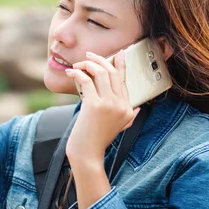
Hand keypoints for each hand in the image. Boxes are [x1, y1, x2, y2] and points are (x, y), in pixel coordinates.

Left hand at [64, 50, 139, 164]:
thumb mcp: (120, 128)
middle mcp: (121, 105)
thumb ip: (130, 117)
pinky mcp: (94, 105)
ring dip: (87, 65)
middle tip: (89, 55)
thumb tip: (137, 108)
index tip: (117, 54)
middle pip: (112, 72)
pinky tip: (71, 73)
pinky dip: (78, 73)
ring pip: (100, 73)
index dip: (120, 64)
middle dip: (100, 60)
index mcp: (128, 108)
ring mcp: (109, 104)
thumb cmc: (97, 141)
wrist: (87, 154)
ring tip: (77, 65)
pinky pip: (87, 80)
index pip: (124, 80)